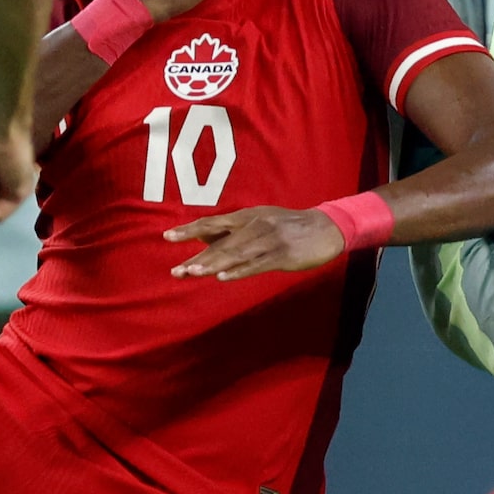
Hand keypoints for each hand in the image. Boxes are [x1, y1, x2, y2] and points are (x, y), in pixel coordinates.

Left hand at [164, 206, 345, 281]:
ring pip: (235, 254)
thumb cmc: (288, 227)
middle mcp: (254, 226)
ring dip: (212, 265)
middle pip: (220, 243)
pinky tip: (223, 277)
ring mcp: (268, 240)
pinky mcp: (282, 255)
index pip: (212, 223)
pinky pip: (256, 264)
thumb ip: (232, 230)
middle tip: (176, 270)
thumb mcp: (258, 221)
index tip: (168, 237)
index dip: (190, 230)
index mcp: (246, 217)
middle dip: (197, 258)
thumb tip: (201, 236)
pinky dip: (239, 271)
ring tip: (192, 273)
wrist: (325, 228)